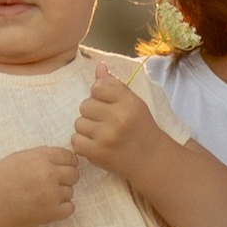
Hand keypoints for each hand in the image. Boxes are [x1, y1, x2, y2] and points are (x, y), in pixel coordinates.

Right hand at [0, 141, 81, 226]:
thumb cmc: (2, 179)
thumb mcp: (20, 157)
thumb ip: (43, 155)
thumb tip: (63, 157)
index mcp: (41, 157)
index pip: (70, 157)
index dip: (66, 163)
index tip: (58, 169)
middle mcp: (48, 174)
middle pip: (74, 174)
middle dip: (65, 178)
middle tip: (49, 184)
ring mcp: (51, 194)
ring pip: (70, 192)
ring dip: (60, 194)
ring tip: (41, 196)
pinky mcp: (52, 212)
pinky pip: (70, 208)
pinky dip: (61, 209)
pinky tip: (46, 206)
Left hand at [71, 61, 158, 184]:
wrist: (150, 158)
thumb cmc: (140, 127)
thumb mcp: (133, 102)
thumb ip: (114, 85)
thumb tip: (99, 67)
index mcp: (128, 103)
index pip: (98, 87)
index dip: (99, 95)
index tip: (109, 105)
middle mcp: (118, 118)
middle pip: (84, 105)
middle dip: (92, 112)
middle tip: (105, 121)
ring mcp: (106, 137)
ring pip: (78, 123)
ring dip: (86, 128)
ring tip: (101, 134)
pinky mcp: (98, 153)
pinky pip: (75, 141)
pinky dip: (82, 143)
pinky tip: (95, 144)